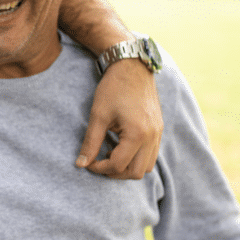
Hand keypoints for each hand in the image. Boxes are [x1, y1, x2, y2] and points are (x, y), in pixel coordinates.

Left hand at [76, 57, 161, 178]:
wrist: (132, 67)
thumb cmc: (113, 88)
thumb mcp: (98, 116)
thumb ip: (90, 142)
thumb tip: (81, 164)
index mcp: (138, 134)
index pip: (118, 165)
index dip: (100, 168)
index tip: (88, 163)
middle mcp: (152, 136)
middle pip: (136, 173)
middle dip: (115, 172)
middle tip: (98, 162)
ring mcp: (158, 133)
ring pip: (146, 167)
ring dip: (128, 167)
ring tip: (110, 154)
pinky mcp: (159, 129)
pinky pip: (151, 154)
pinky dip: (136, 158)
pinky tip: (120, 147)